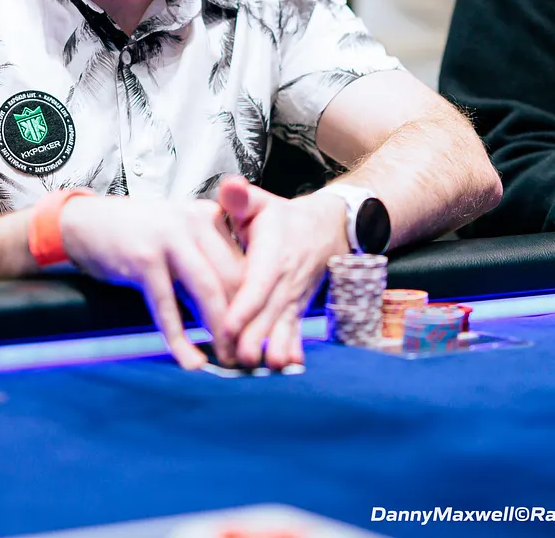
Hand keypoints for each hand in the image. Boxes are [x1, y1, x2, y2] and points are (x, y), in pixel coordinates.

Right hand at [60, 196, 245, 369]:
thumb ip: (207, 263)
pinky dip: (180, 339)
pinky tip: (190, 360)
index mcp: (208, 217)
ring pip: (207, 292)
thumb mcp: (179, 239)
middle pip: (233, 279)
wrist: (85, 222)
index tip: (261, 333)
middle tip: (250, 355)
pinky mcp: (144, 260)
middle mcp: (194, 222)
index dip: (256, 302)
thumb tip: (238, 311)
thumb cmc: (136, 235)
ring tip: (228, 361)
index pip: (244, 263)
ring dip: (220, 333)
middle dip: (244, 322)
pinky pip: (167, 308)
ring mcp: (169, 239)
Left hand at [218, 177, 345, 369]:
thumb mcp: (259, 202)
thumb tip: (229, 187)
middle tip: (238, 360)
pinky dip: (294, 348)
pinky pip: (296, 330)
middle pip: (269, 312)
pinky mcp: (298, 309)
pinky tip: (289, 366)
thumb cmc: (281, 218)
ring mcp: (294, 297)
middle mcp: (286, 280)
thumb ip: (240, 197)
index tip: (227, 326)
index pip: (258, 284)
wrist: (326, 229)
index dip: (244, 306)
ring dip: (276, 347)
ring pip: (284, 326)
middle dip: (255, 337)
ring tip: (267, 367)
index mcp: (272, 254)